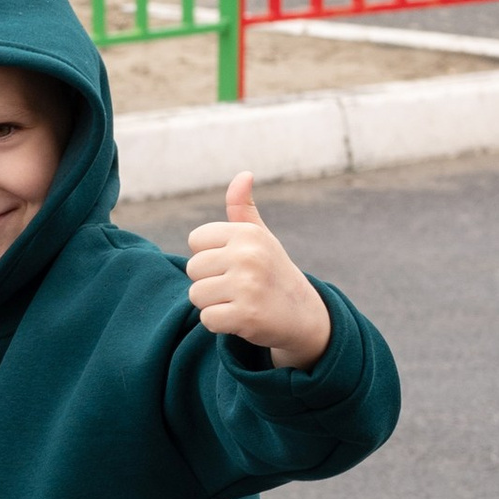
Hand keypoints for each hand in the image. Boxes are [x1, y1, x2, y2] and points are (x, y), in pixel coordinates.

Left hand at [186, 172, 332, 368]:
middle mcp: (248, 255)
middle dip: (210, 282)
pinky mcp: (246, 315)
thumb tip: (243, 174)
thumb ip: (243, 209)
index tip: (234, 264)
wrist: (305, 315)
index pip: (196, 240)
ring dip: (214, 304)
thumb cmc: (273, 272)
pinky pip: (207, 319)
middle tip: (239, 287)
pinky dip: (220, 324)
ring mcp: (247, 286)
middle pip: (193, 269)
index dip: (210, 255)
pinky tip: (242, 319)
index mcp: (248, 234)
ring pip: (196, 295)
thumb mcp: (261, 238)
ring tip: (240, 301)